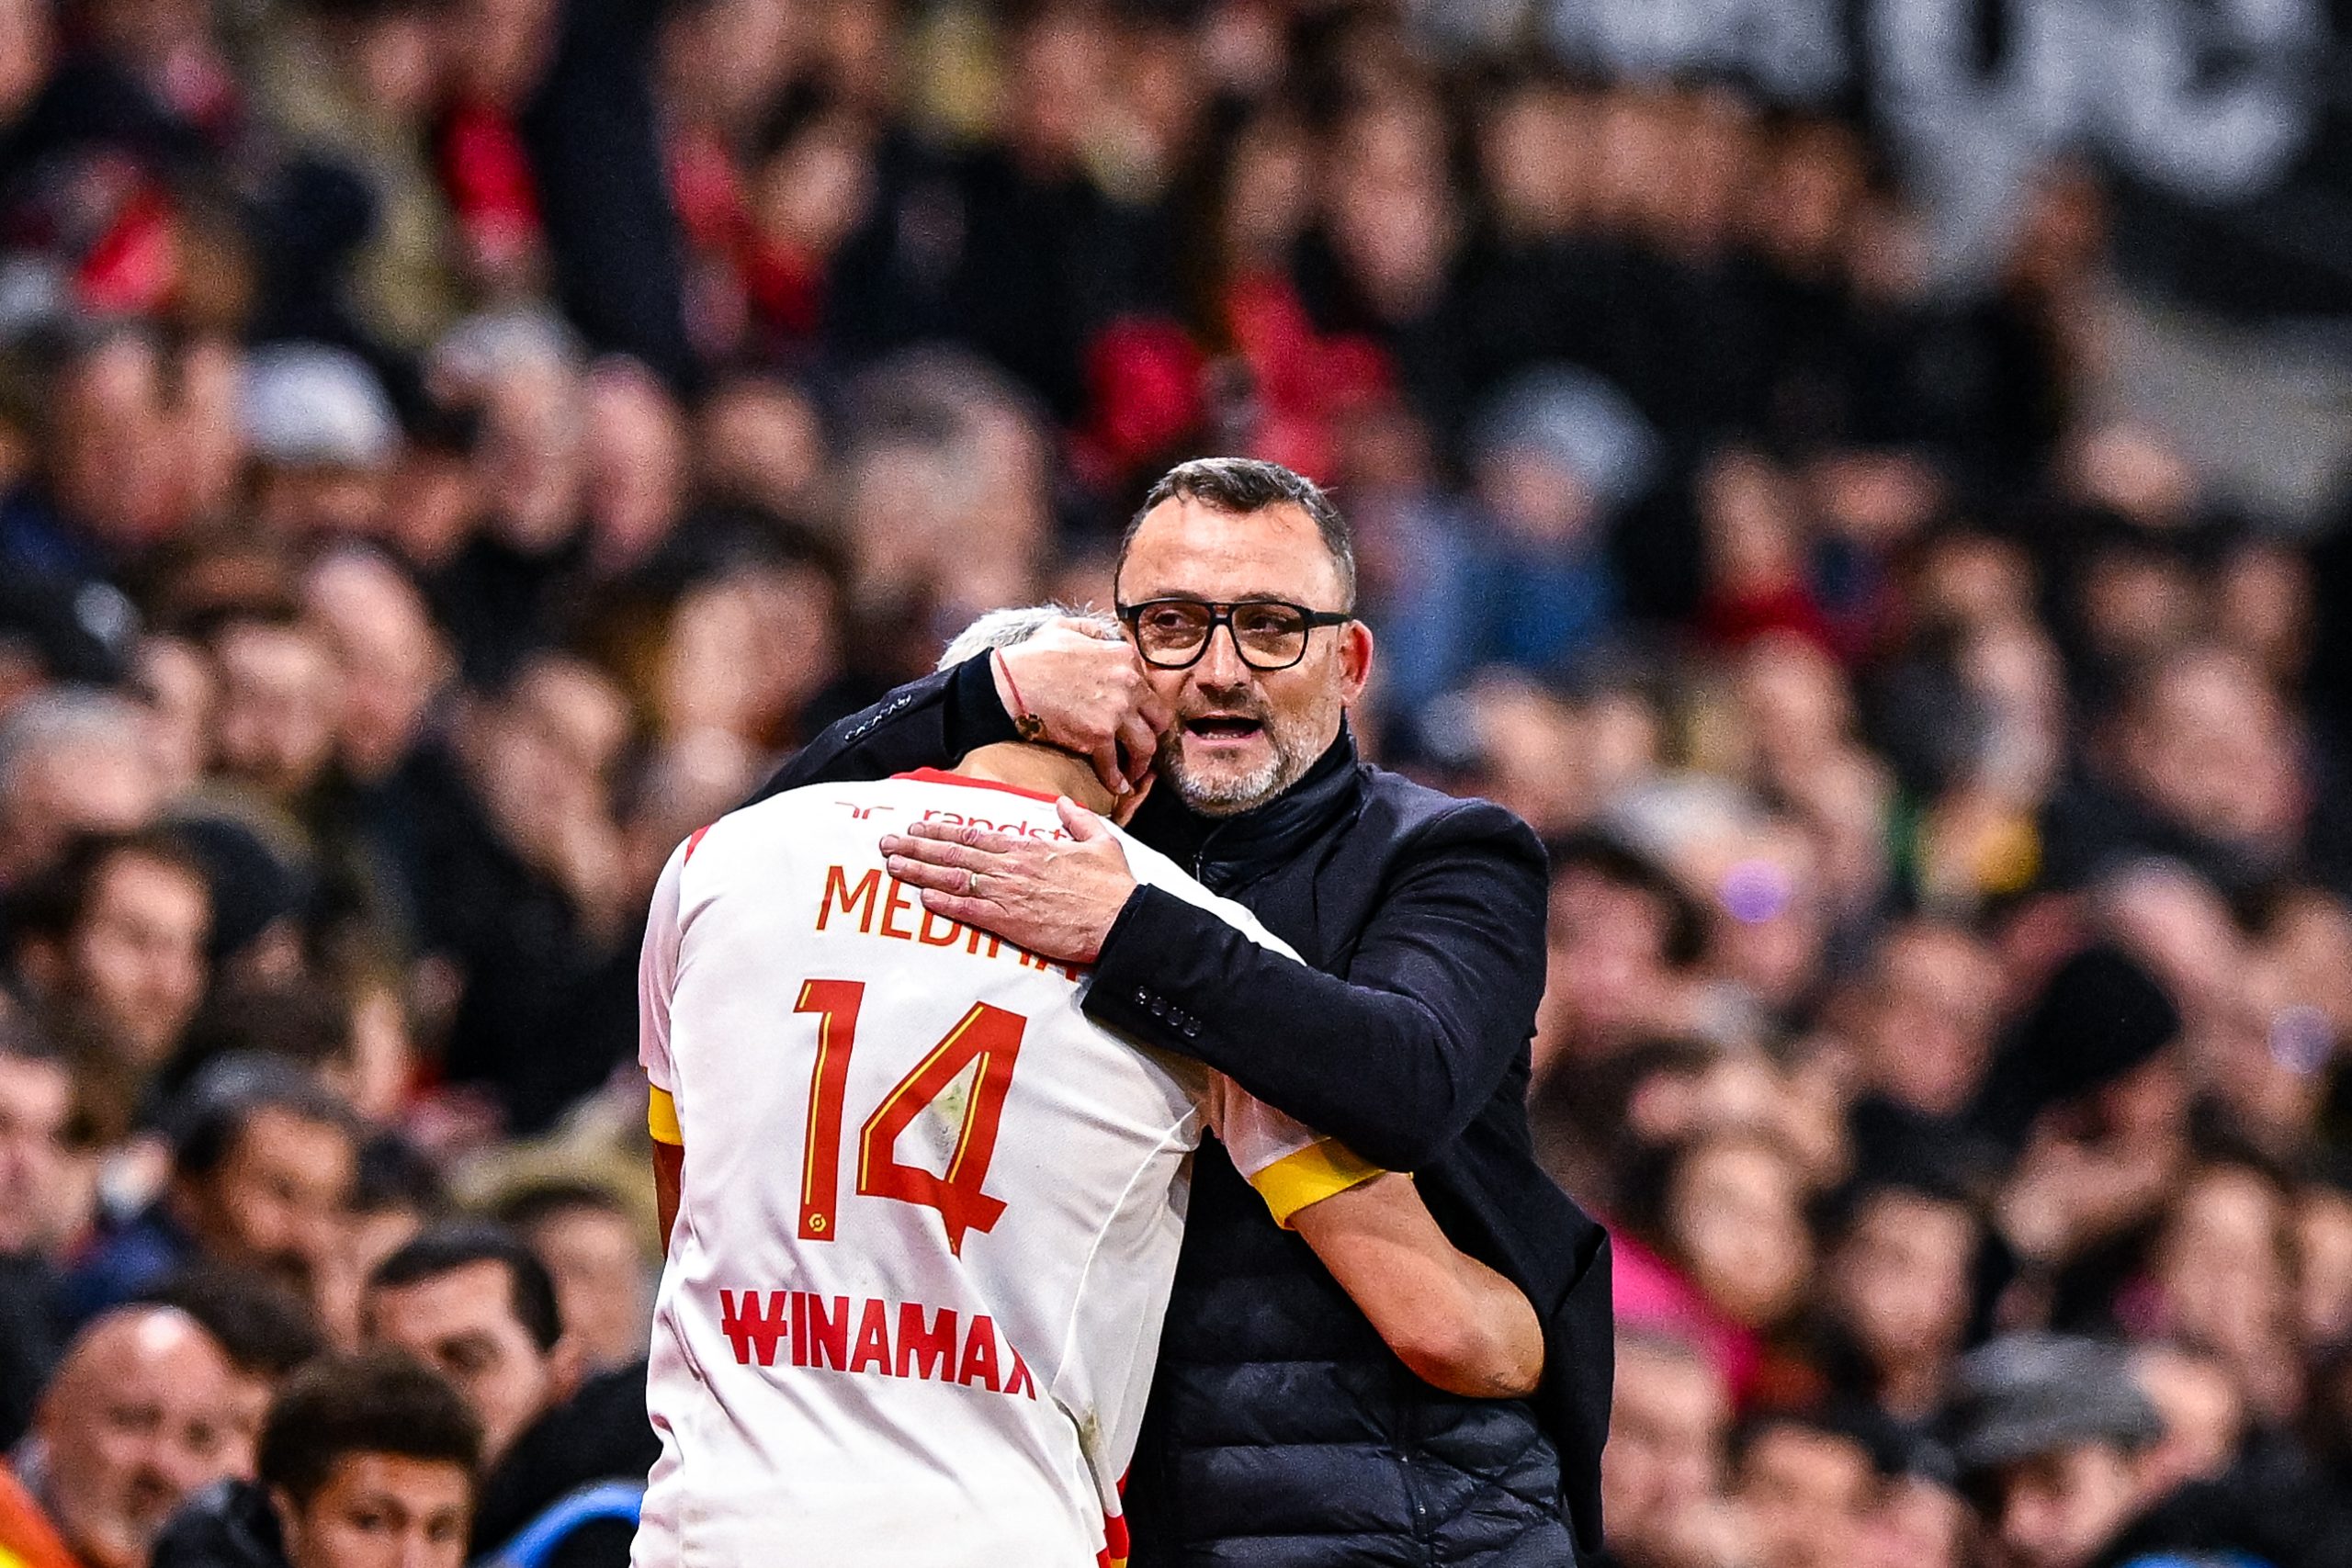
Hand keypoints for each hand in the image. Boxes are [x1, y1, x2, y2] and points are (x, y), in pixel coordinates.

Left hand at [881, 797, 1136, 962]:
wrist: (1120, 921)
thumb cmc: (1112, 886)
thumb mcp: (1101, 842)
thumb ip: (1077, 821)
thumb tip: (1064, 804)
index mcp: (1029, 848)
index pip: (975, 835)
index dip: (942, 830)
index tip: (918, 826)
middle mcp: (1011, 868)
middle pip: (955, 854)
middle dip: (918, 847)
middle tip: (888, 843)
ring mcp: (1008, 895)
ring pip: (954, 878)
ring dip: (920, 871)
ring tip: (893, 865)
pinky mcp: (1010, 923)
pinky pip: (969, 911)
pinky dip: (944, 903)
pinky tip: (922, 897)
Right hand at [992, 620, 1169, 795]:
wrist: (1011, 683)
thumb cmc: (1034, 656)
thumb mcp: (1066, 628)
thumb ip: (1091, 630)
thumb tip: (1101, 635)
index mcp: (1124, 657)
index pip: (1150, 688)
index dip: (1145, 707)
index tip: (1140, 719)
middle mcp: (1129, 684)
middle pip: (1159, 718)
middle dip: (1154, 735)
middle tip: (1144, 746)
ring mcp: (1115, 712)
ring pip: (1145, 746)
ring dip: (1141, 763)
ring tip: (1134, 772)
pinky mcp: (1097, 736)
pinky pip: (1114, 764)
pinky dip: (1116, 779)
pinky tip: (1115, 786)